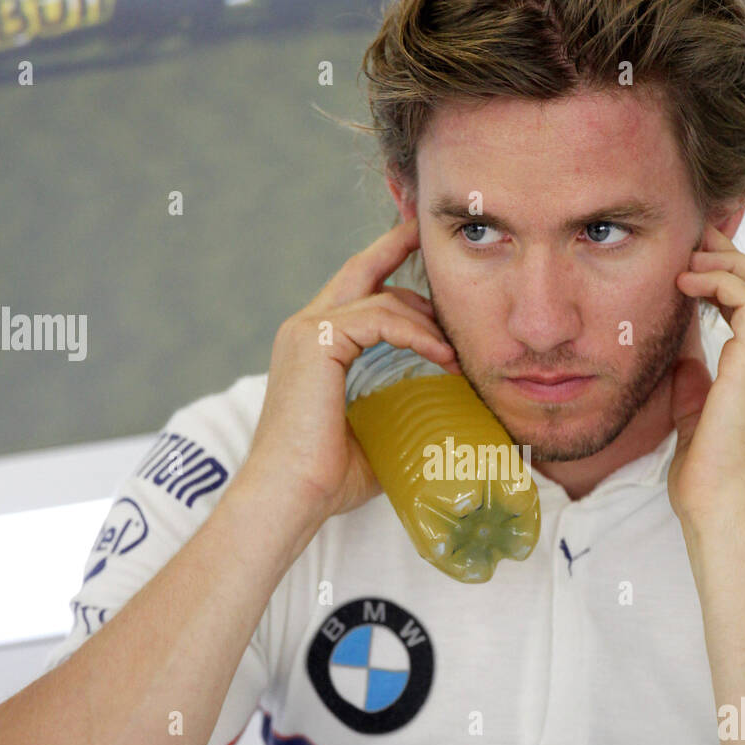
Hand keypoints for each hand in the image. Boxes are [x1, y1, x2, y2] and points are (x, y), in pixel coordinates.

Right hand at [241, 217, 459, 528]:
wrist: (289, 497)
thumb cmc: (326, 480)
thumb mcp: (375, 435)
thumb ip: (401, 412)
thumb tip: (447, 419)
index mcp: (313, 347)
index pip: (355, 290)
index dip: (387, 265)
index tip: (420, 251)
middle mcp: (305, 330)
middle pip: (363, 271)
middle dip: (402, 251)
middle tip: (441, 248)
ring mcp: (306, 331)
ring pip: (380, 298)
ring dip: (426, 321)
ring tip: (455, 353)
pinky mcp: (315, 340)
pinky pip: (378, 317)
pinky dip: (415, 333)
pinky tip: (441, 356)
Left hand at [667, 223, 744, 528]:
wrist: (724, 512)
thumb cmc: (708, 480)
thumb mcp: (694, 419)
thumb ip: (693, 385)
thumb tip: (681, 357)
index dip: (728, 279)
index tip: (693, 262)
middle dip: (732, 256)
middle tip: (696, 237)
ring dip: (727, 261)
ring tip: (690, 253)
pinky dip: (720, 280)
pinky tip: (687, 281)